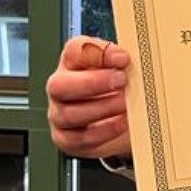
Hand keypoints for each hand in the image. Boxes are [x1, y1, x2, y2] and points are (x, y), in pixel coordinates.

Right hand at [45, 36, 131, 159]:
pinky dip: (105, 130)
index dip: (98, 53)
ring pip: (69, 114)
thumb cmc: (118, 88)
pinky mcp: (67, 139)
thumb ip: (123, 60)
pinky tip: (122, 122)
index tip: (123, 58)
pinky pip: (80, 138)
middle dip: (93, 83)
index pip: (74, 51)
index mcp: (73, 62)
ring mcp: (60, 115)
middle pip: (60, 85)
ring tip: (125, 103)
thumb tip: (131, 59)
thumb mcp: (122, 69)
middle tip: (121, 81)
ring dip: (102, 108)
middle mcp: (60, 87)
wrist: (119, 120)